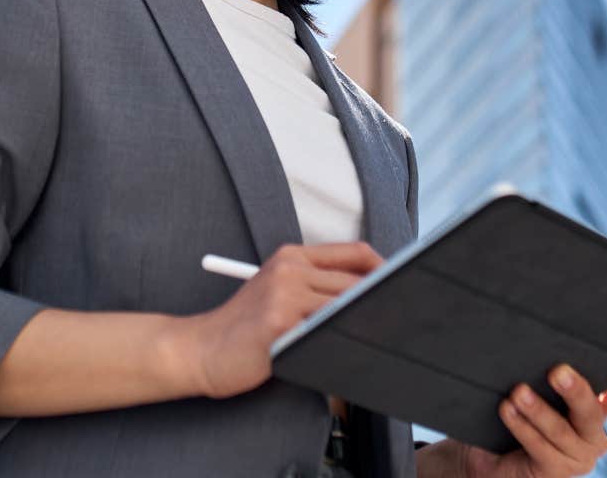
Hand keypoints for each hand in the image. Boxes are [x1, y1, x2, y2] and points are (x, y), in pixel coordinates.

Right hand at [177, 242, 382, 399]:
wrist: (201, 349)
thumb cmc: (244, 328)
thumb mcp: (278, 293)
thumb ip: (317, 287)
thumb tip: (373, 296)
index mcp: (292, 256)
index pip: (356, 253)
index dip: (387, 269)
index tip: (401, 290)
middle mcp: (290, 268)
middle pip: (358, 281)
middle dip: (384, 302)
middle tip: (405, 321)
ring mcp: (285, 294)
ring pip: (346, 306)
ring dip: (367, 324)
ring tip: (385, 339)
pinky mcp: (280, 323)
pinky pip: (326, 332)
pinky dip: (343, 343)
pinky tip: (354, 354)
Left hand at [423, 350, 606, 477]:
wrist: (488, 454)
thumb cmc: (511, 410)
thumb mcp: (532, 384)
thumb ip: (545, 369)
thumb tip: (541, 329)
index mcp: (594, 410)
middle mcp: (592, 435)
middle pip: (592, 412)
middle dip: (576, 391)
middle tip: (557, 371)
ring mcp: (577, 458)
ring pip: (561, 431)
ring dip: (537, 410)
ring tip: (517, 392)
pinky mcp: (555, 473)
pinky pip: (541, 448)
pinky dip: (522, 427)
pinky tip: (507, 410)